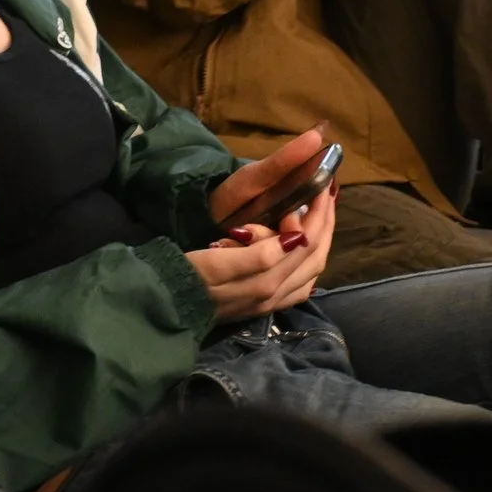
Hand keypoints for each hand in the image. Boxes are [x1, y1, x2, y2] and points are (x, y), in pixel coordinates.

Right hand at [198, 129, 338, 318]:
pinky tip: (304, 251)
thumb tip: (298, 237)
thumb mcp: (218, 261)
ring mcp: (269, 303)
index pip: (305, 243)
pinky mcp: (261, 306)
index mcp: (267, 282)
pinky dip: (308, 262)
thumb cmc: (186, 275)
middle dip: (324, 223)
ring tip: (320, 215)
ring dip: (320, 240)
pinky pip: (298, 285)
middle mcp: (275, 295)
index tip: (321, 185)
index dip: (316, 213)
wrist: (163, 305)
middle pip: (314, 256)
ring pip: (310, 270)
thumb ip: (260, 253)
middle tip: (327, 194)